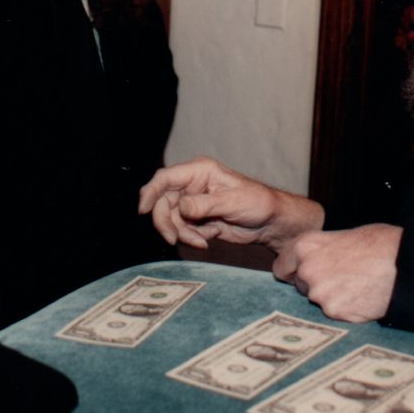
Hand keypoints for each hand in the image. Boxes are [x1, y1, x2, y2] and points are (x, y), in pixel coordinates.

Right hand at [138, 156, 323, 252]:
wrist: (270, 223)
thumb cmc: (258, 203)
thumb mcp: (232, 202)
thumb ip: (205, 204)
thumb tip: (181, 207)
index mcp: (200, 171)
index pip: (165, 178)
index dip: (150, 192)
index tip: (143, 210)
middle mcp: (192, 185)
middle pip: (162, 202)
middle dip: (167, 223)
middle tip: (175, 239)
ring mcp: (193, 203)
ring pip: (170, 220)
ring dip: (182, 234)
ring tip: (204, 241)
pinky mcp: (196, 219)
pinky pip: (181, 230)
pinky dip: (191, 238)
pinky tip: (208, 239)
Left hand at [272, 224, 402, 322]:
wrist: (404, 262)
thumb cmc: (378, 243)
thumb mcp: (342, 236)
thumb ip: (322, 250)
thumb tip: (316, 259)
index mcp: (305, 246)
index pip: (281, 268)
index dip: (294, 271)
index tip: (302, 273)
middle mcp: (307, 271)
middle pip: (301, 286)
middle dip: (316, 284)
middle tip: (341, 277)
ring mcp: (320, 294)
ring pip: (319, 301)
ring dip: (333, 297)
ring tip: (356, 285)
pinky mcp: (336, 312)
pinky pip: (336, 314)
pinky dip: (347, 309)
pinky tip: (362, 296)